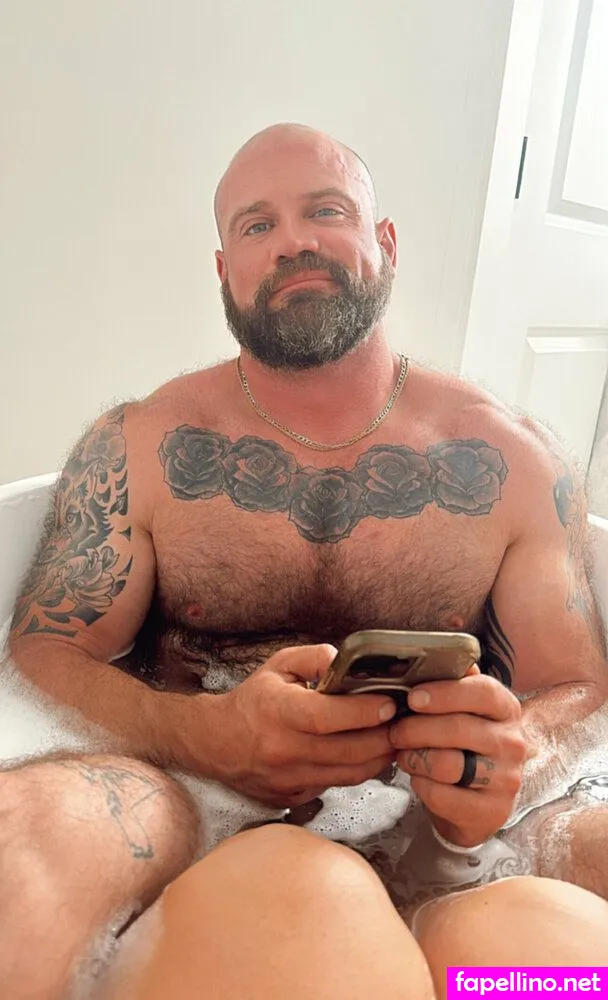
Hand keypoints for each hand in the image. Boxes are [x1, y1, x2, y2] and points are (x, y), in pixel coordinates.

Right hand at [207, 644, 396, 806]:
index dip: (363, 712)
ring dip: (378, 758)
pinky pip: (335, 785)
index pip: (327, 717)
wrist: (215, 742)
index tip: (389, 703)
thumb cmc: (252, 701)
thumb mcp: (278, 666)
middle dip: (384, 738)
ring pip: (349, 775)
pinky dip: (354, 771)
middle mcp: (284, 750)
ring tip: (391, 739)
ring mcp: (289, 779)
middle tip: (403, 723)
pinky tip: (363, 754)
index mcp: (278, 711)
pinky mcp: (293, 798)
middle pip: (348, 752)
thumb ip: (315, 658)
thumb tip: (347, 663)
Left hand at [389, 666, 525, 846]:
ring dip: (414, 758)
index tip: (413, 697)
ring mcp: (506, 779)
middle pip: (457, 728)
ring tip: (404, 754)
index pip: (482, 691)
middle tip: (394, 731)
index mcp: (506, 708)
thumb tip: (437, 655)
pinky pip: (442, 795)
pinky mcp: (492, 811)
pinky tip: (419, 779)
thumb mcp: (464, 711)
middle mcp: (513, 742)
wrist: (476, 801)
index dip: (444, 693)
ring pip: (447, 763)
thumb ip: (453, 683)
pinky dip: (421, 786)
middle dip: (415, 728)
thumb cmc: (463, 746)